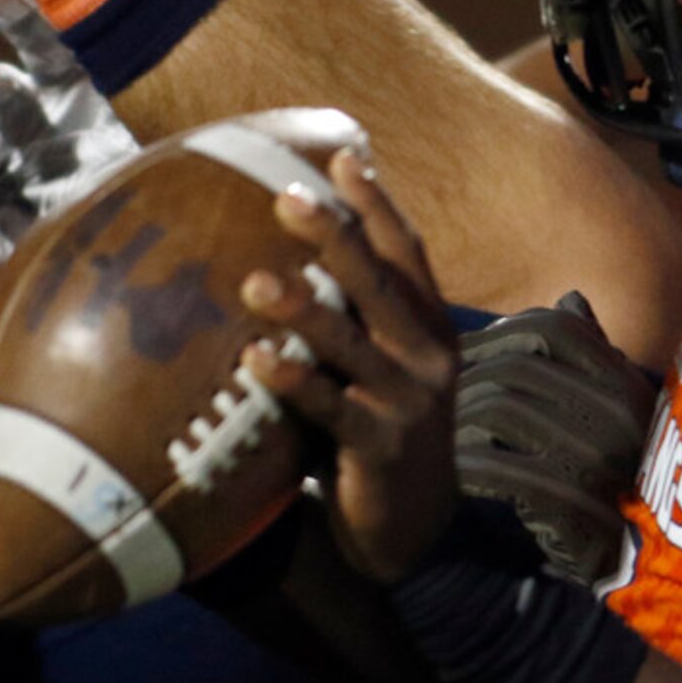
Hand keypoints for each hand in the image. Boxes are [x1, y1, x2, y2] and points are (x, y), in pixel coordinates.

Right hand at [0, 0, 140, 262]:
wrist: (154, 210)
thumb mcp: (161, 97)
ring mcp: (18, 173)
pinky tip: (13, 245)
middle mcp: (32, 119)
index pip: (36, 34)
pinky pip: (6, 229)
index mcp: (64, 74)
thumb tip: (165, 45)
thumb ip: (151, 68)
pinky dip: (11, 234)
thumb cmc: (154, 132)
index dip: (11, 8)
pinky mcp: (17, 224)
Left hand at [238, 150, 458, 585]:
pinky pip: (330, 407)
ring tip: (253, 281)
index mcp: (428, 325)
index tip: (343, 157)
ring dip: (301, 308)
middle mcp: (426, 354)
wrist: (414, 525)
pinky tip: (254, 359)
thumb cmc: (380, 425)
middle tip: (285, 196)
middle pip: (377, 282)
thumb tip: (297, 246)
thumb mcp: (382, 362)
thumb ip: (357, 313)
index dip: (377, 204)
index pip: (406, 251)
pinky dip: (292, 381)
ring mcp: (407, 400)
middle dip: (334, 235)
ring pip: (349, 341)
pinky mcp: (380, 445)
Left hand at [455, 292, 654, 585]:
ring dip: (458, 419)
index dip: (500, 331)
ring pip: (500, 410)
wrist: (635, 564)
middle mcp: (620, 414)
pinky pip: (498, 467)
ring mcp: (598, 461)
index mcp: (627, 382)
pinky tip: (452, 471)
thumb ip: (590, 355)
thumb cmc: (610, 476)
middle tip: (434, 396)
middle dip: (466, 377)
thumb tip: (568, 298)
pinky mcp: (571, 505)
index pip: (555, 326)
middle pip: (517, 366)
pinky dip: (466, 464)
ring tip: (439, 432)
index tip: (462, 350)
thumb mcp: (610, 409)